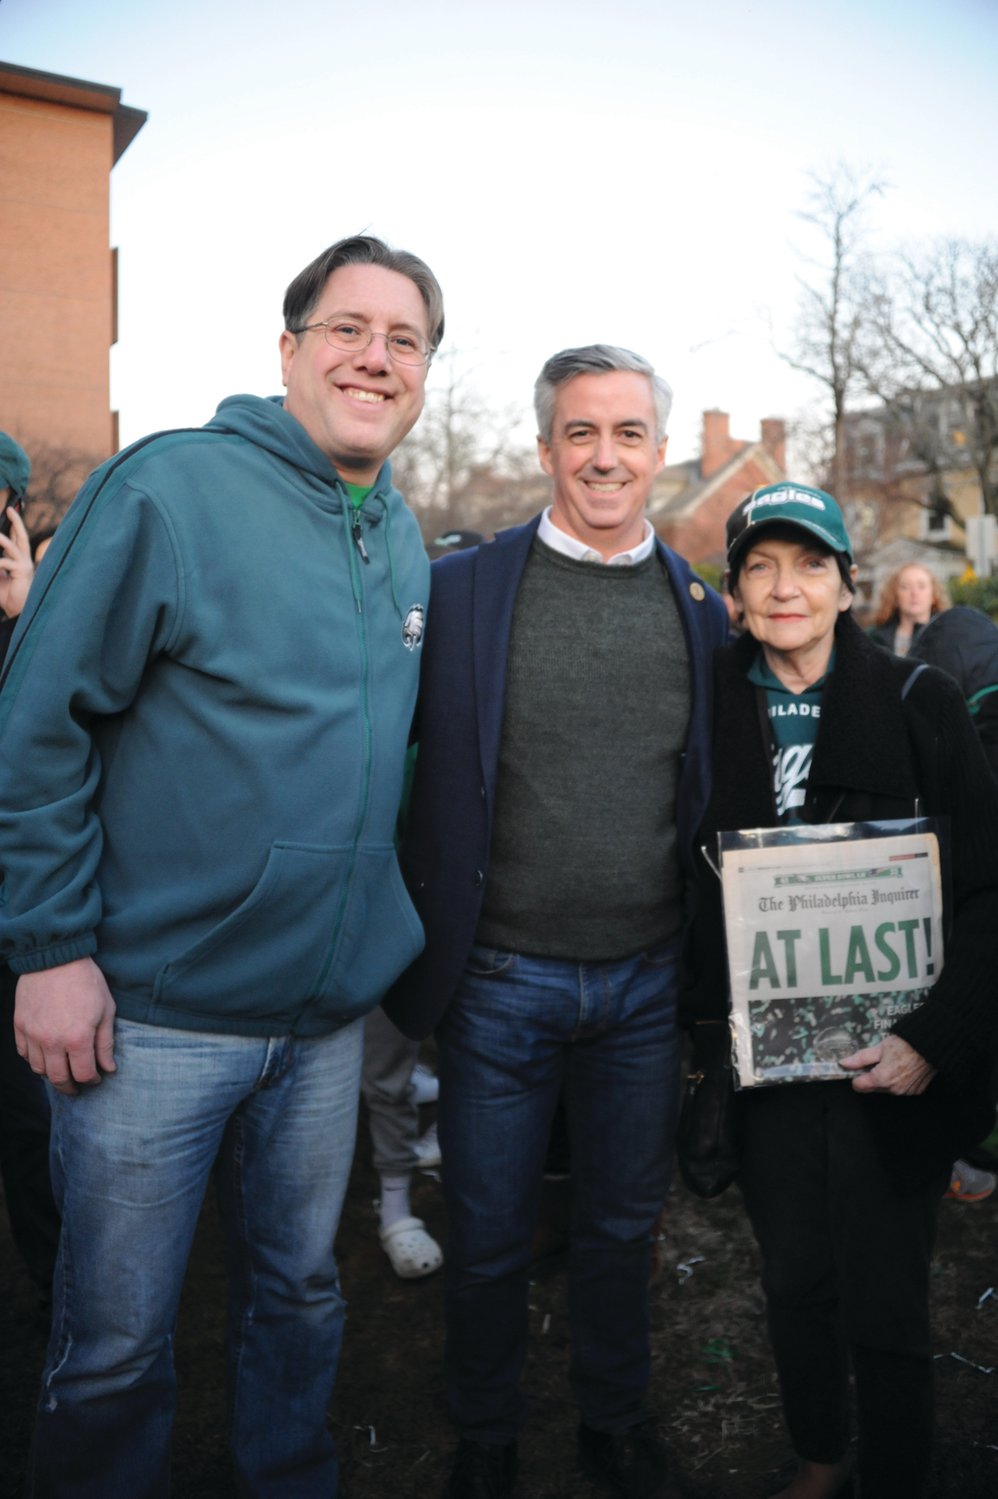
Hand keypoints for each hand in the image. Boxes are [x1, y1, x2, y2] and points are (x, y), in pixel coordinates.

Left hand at [0, 507, 34, 618]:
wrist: (17, 611)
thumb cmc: (8, 595)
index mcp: (19, 559)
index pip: (16, 539)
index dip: (14, 525)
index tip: (9, 511)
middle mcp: (24, 559)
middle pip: (21, 536)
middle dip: (16, 522)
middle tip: (10, 509)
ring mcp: (25, 565)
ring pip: (12, 546)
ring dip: (2, 539)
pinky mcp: (22, 572)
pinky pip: (5, 563)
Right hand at [14, 958, 116, 1095]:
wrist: (55, 958)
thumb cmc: (86, 981)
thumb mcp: (106, 1009)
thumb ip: (105, 1042)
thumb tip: (109, 1067)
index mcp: (78, 1039)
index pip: (83, 1075)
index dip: (92, 1081)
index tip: (97, 1078)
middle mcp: (52, 1042)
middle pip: (58, 1078)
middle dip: (70, 1087)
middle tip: (77, 1087)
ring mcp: (33, 1034)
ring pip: (38, 1069)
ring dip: (51, 1075)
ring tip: (62, 1071)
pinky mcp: (20, 1026)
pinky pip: (24, 1053)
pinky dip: (34, 1060)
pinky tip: (45, 1056)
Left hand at [839, 1034, 935, 1095]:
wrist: (931, 1045)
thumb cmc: (906, 1044)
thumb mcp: (880, 1047)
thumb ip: (861, 1058)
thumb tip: (844, 1063)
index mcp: (882, 1078)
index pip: (859, 1086)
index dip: (857, 1076)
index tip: (860, 1067)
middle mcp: (893, 1089)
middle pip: (873, 1087)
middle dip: (872, 1076)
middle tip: (880, 1060)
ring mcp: (905, 1092)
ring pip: (887, 1088)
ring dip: (886, 1079)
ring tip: (894, 1062)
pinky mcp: (916, 1091)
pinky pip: (901, 1089)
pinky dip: (899, 1081)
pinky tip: (904, 1068)